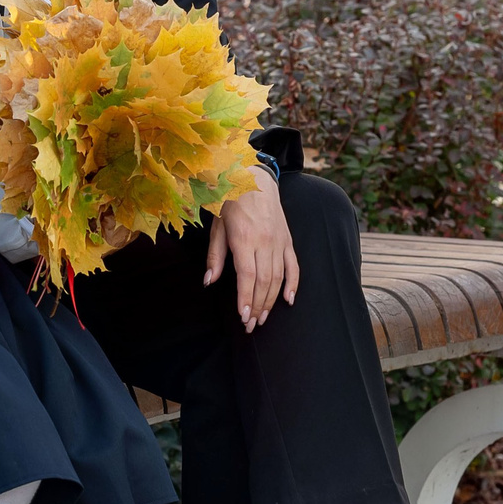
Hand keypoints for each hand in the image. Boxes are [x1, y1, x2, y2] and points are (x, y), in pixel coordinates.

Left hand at [203, 167, 299, 332]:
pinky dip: (293, 284)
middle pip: (264, 281)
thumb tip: (208, 282)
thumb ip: (214, 256)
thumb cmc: (230, 202)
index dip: (247, 298)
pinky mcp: (287, 240)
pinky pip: (293, 266)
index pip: (247, 275)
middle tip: (251, 325)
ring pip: (278, 277)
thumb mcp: (216, 226)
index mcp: (244, 238)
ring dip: (271, 301)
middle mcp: (264, 241)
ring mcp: (278, 241)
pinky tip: (288, 300)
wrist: (254, 178)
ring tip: (263, 318)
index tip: (244, 316)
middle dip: (257, 306)